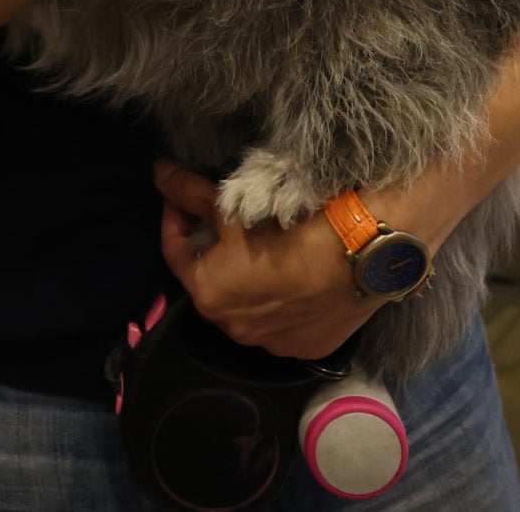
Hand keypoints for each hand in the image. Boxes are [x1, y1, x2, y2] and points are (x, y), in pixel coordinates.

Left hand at [154, 162, 383, 359]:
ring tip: (264, 244)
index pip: (176, 252)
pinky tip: (296, 273)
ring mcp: (273, 343)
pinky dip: (282, 298)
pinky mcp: (309, 347)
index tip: (181, 194)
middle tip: (225, 216)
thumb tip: (158, 173)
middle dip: (212, 249)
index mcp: (209, 295)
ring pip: (249, 304)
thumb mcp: (232, 205)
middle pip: (212, 280)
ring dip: (247, 276)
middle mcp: (235, 329)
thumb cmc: (290, 227)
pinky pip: (284, 321)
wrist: (362, 254)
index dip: (175, 218)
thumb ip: (188, 193)